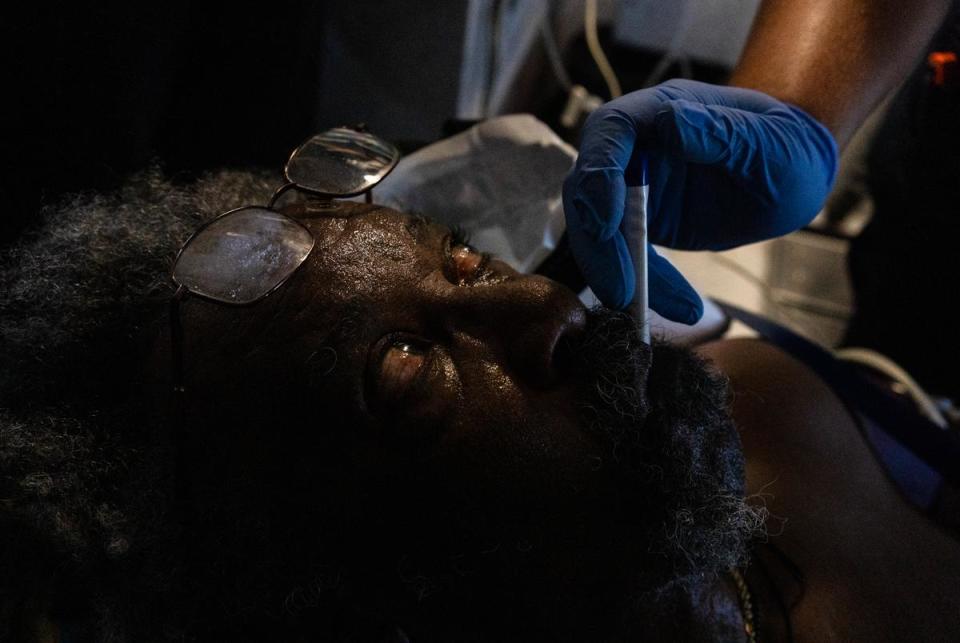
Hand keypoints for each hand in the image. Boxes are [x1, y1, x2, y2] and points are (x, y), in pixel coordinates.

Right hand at [562, 79, 837, 322]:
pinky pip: (628, 257)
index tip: (607, 222)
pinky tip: (680, 307)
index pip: (609, 132)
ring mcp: (632, 187)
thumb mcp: (772, 144)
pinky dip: (646, 286)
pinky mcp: (641, 224)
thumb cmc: (787, 147)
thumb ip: (724, 133)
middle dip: (598, 244)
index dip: (598, 174)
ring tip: (643, 310)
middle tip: (621, 291)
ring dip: (614, 272)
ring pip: (598, 231)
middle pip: (588, 190)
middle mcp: (634, 147)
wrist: (794, 174)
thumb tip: (668, 122)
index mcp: (660, 111)